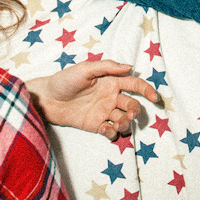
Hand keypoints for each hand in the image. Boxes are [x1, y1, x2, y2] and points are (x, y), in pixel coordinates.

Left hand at [26, 61, 158, 139]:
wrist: (46, 99)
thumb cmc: (64, 80)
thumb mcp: (85, 69)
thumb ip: (107, 67)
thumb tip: (130, 67)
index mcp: (111, 82)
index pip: (134, 85)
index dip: (146, 90)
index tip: (153, 98)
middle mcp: (110, 97)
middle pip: (132, 105)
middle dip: (135, 111)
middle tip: (129, 115)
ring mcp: (103, 112)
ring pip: (123, 120)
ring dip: (125, 124)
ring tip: (117, 124)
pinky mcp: (95, 125)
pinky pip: (110, 132)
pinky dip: (112, 132)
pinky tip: (105, 129)